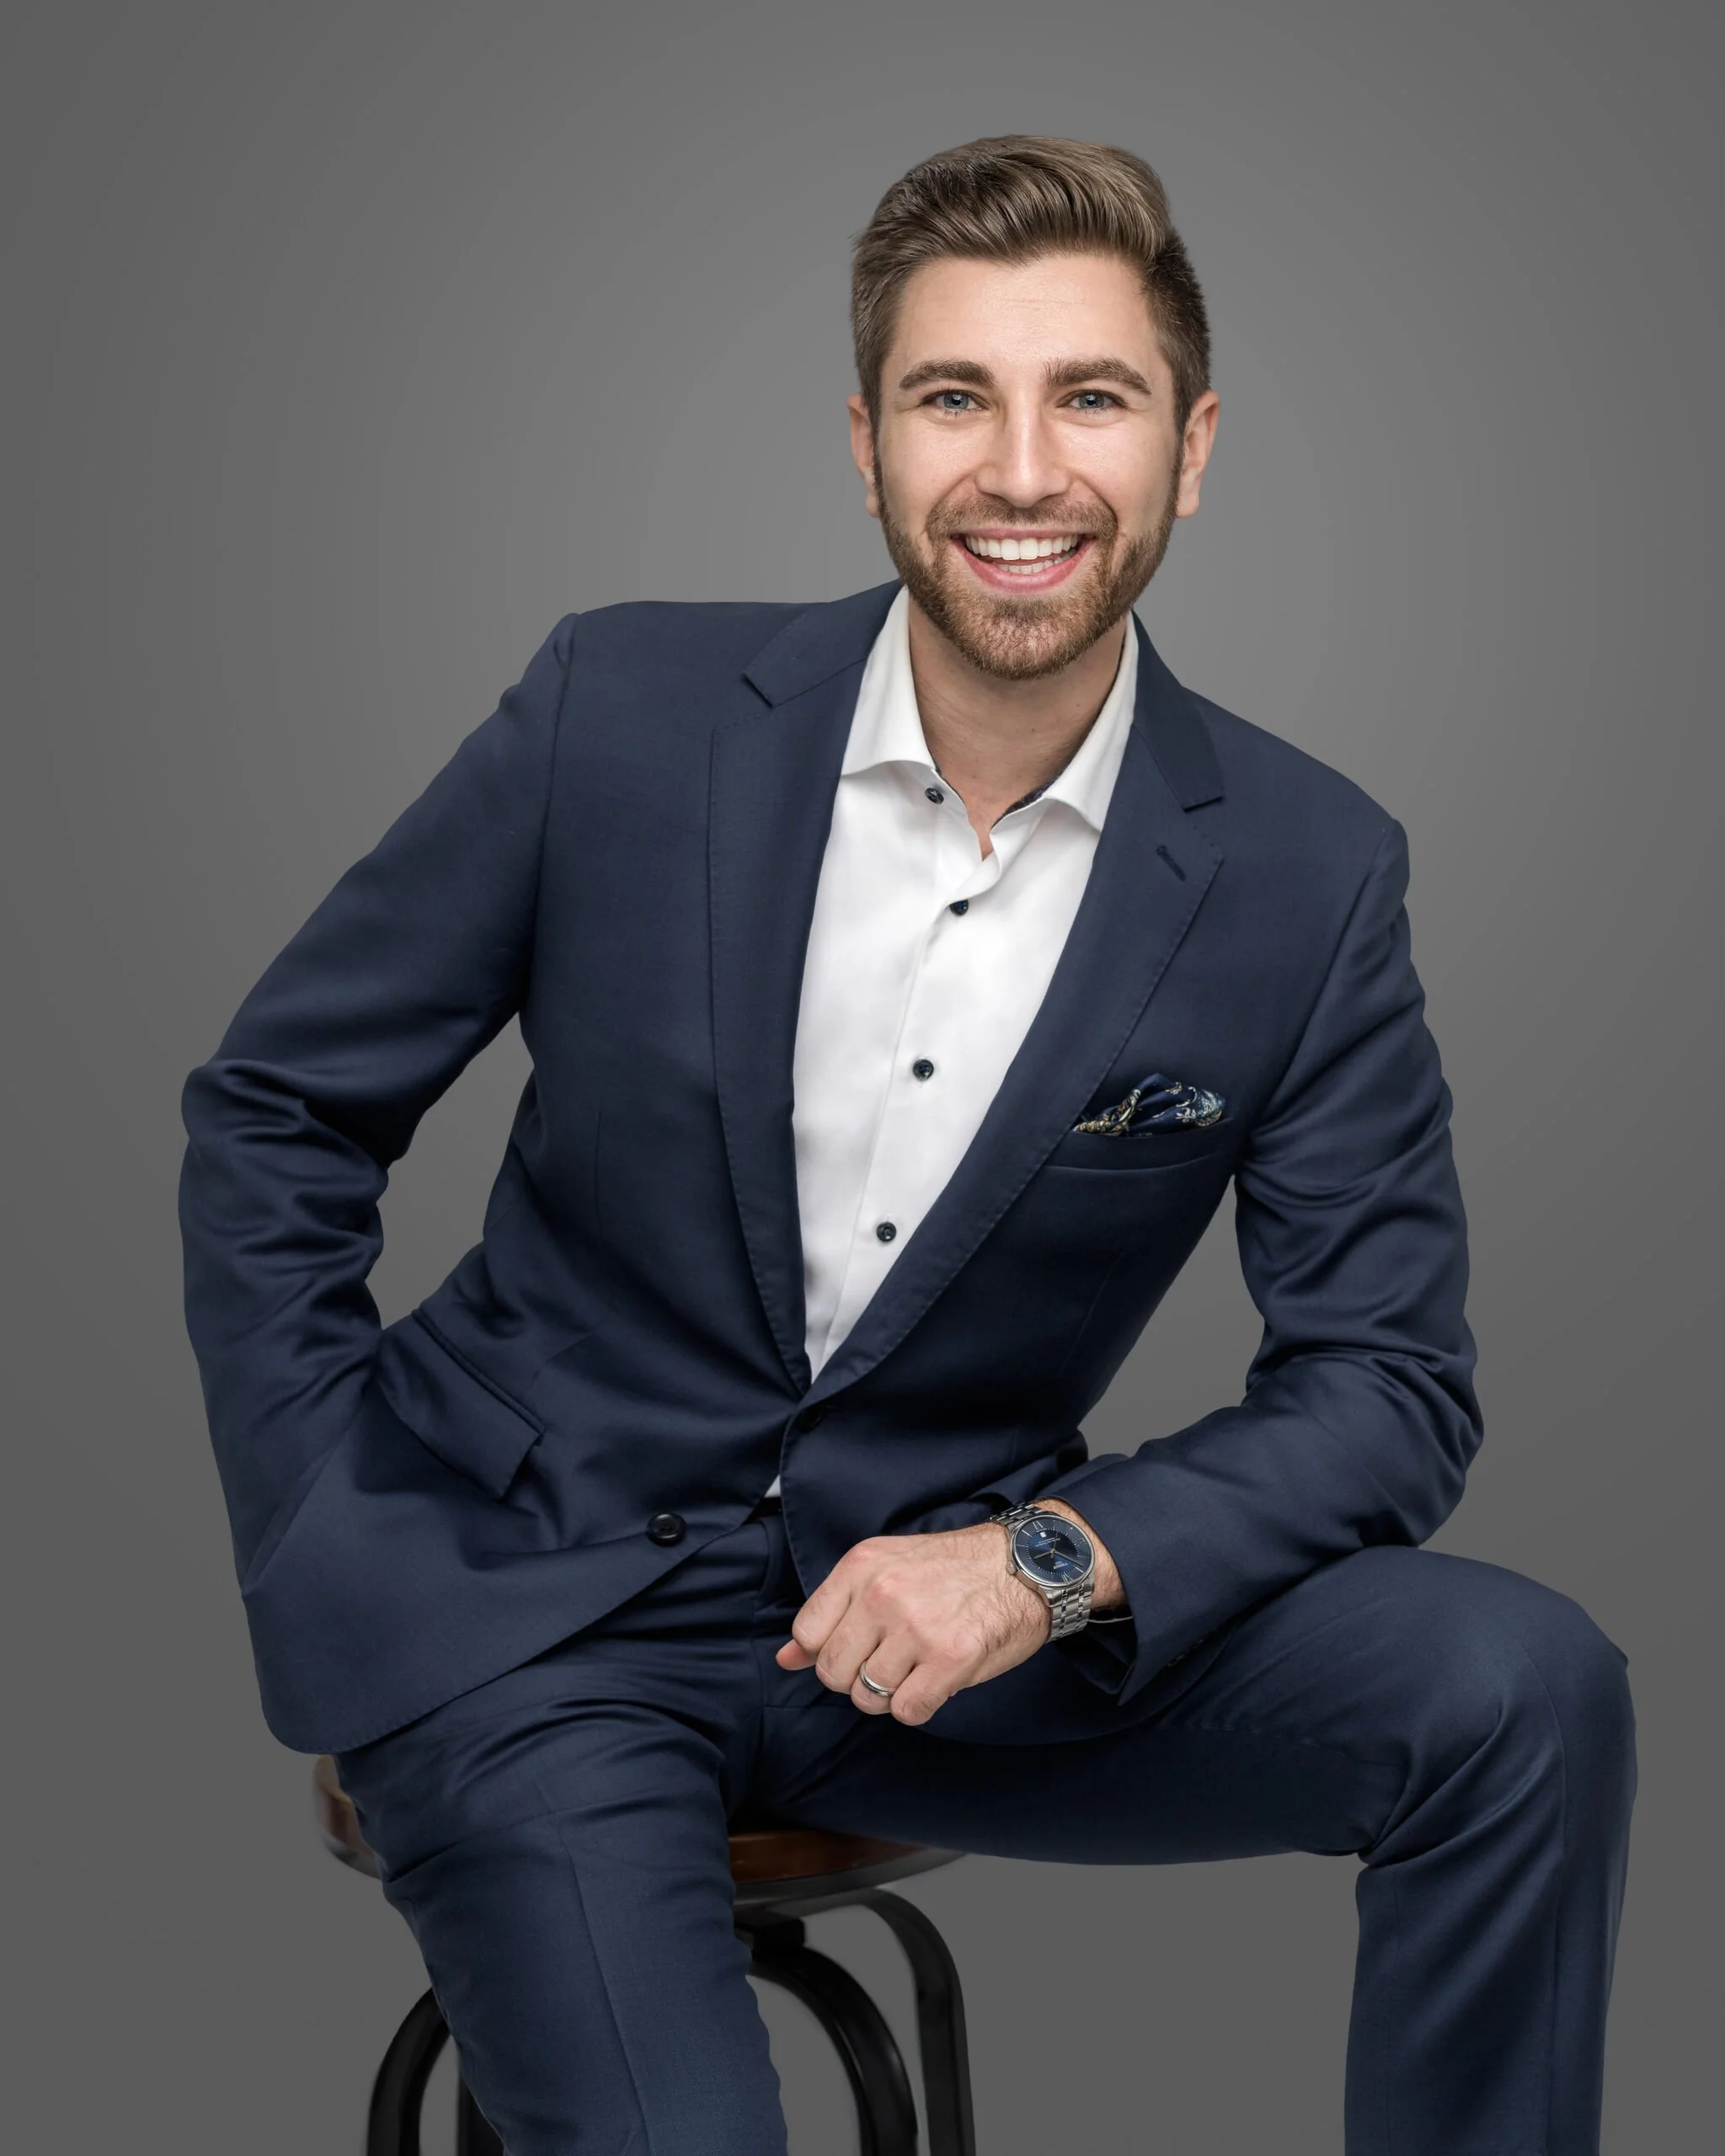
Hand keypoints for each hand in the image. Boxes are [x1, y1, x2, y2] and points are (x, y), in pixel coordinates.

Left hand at [775, 1520, 1049, 1724]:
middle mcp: (882, 1594)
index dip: (826, 1653)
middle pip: (833, 1672)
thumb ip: (833, 1612)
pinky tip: (935, 1681)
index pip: (807, 1633)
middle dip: (856, 1679)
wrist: (1026, 1564)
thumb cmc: (954, 1569)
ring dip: (890, 1695)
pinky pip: (907, 1710)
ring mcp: (915, 1627)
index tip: (855, 1649)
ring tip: (915, 1669)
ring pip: (867, 1697)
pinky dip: (918, 1706)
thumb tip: (785, 1659)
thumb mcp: (885, 1568)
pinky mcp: (949, 1658)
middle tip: (889, 1662)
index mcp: (861, 1566)